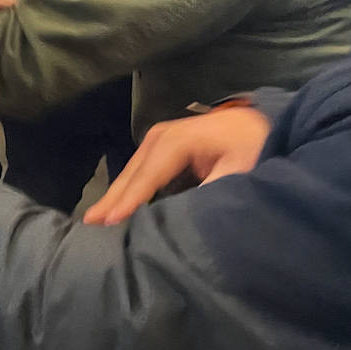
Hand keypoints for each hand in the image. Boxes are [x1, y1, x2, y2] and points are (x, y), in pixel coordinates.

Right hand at [83, 105, 270, 225]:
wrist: (262, 124)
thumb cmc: (253, 145)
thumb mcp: (242, 168)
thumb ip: (214, 189)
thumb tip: (185, 215)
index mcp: (178, 140)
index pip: (149, 174)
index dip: (131, 199)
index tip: (112, 221)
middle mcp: (162, 136)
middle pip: (133, 172)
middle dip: (112, 198)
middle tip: (89, 224)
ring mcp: (160, 140)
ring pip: (133, 172)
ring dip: (116, 195)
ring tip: (96, 219)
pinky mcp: (164, 149)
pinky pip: (141, 172)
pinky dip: (128, 189)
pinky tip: (117, 206)